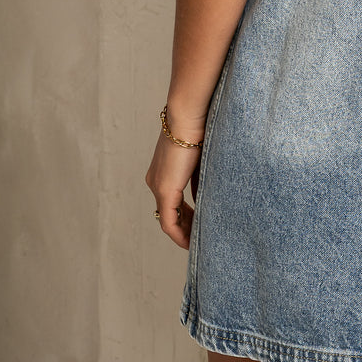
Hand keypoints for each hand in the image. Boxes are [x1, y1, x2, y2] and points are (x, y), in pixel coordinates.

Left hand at [145, 124, 201, 249]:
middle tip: (197, 237)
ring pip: (167, 219)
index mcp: (162, 171)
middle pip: (168, 213)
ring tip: (195, 243)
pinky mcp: (164, 191)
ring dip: (182, 232)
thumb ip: (199, 179)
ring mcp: (157, 187)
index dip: (184, 215)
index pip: (170, 200)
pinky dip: (178, 234)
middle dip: (184, 226)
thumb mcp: (200, 158)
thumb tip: (206, 196)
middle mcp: (155, 181)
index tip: (196, 223)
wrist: (188, 117)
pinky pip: (169, 222)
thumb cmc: (198, 129)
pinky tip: (189, 242)